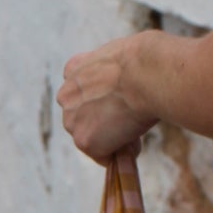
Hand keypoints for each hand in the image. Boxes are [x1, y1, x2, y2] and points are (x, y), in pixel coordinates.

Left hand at [57, 35, 157, 164]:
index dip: (104, 99)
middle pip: (85, 119)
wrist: (145, 74)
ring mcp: (72, 120)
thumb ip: (112, 73)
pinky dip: (123, 151)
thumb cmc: (146, 61)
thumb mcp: (122, 56)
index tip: (121, 101)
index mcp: (74, 69)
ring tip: (137, 125)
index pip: (82, 91)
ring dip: (114, 138)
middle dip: (106, 122)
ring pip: (94, 139)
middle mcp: (66, 95)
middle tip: (132, 116)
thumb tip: (125, 85)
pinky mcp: (84, 141)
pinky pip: (105, 155)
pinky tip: (137, 136)